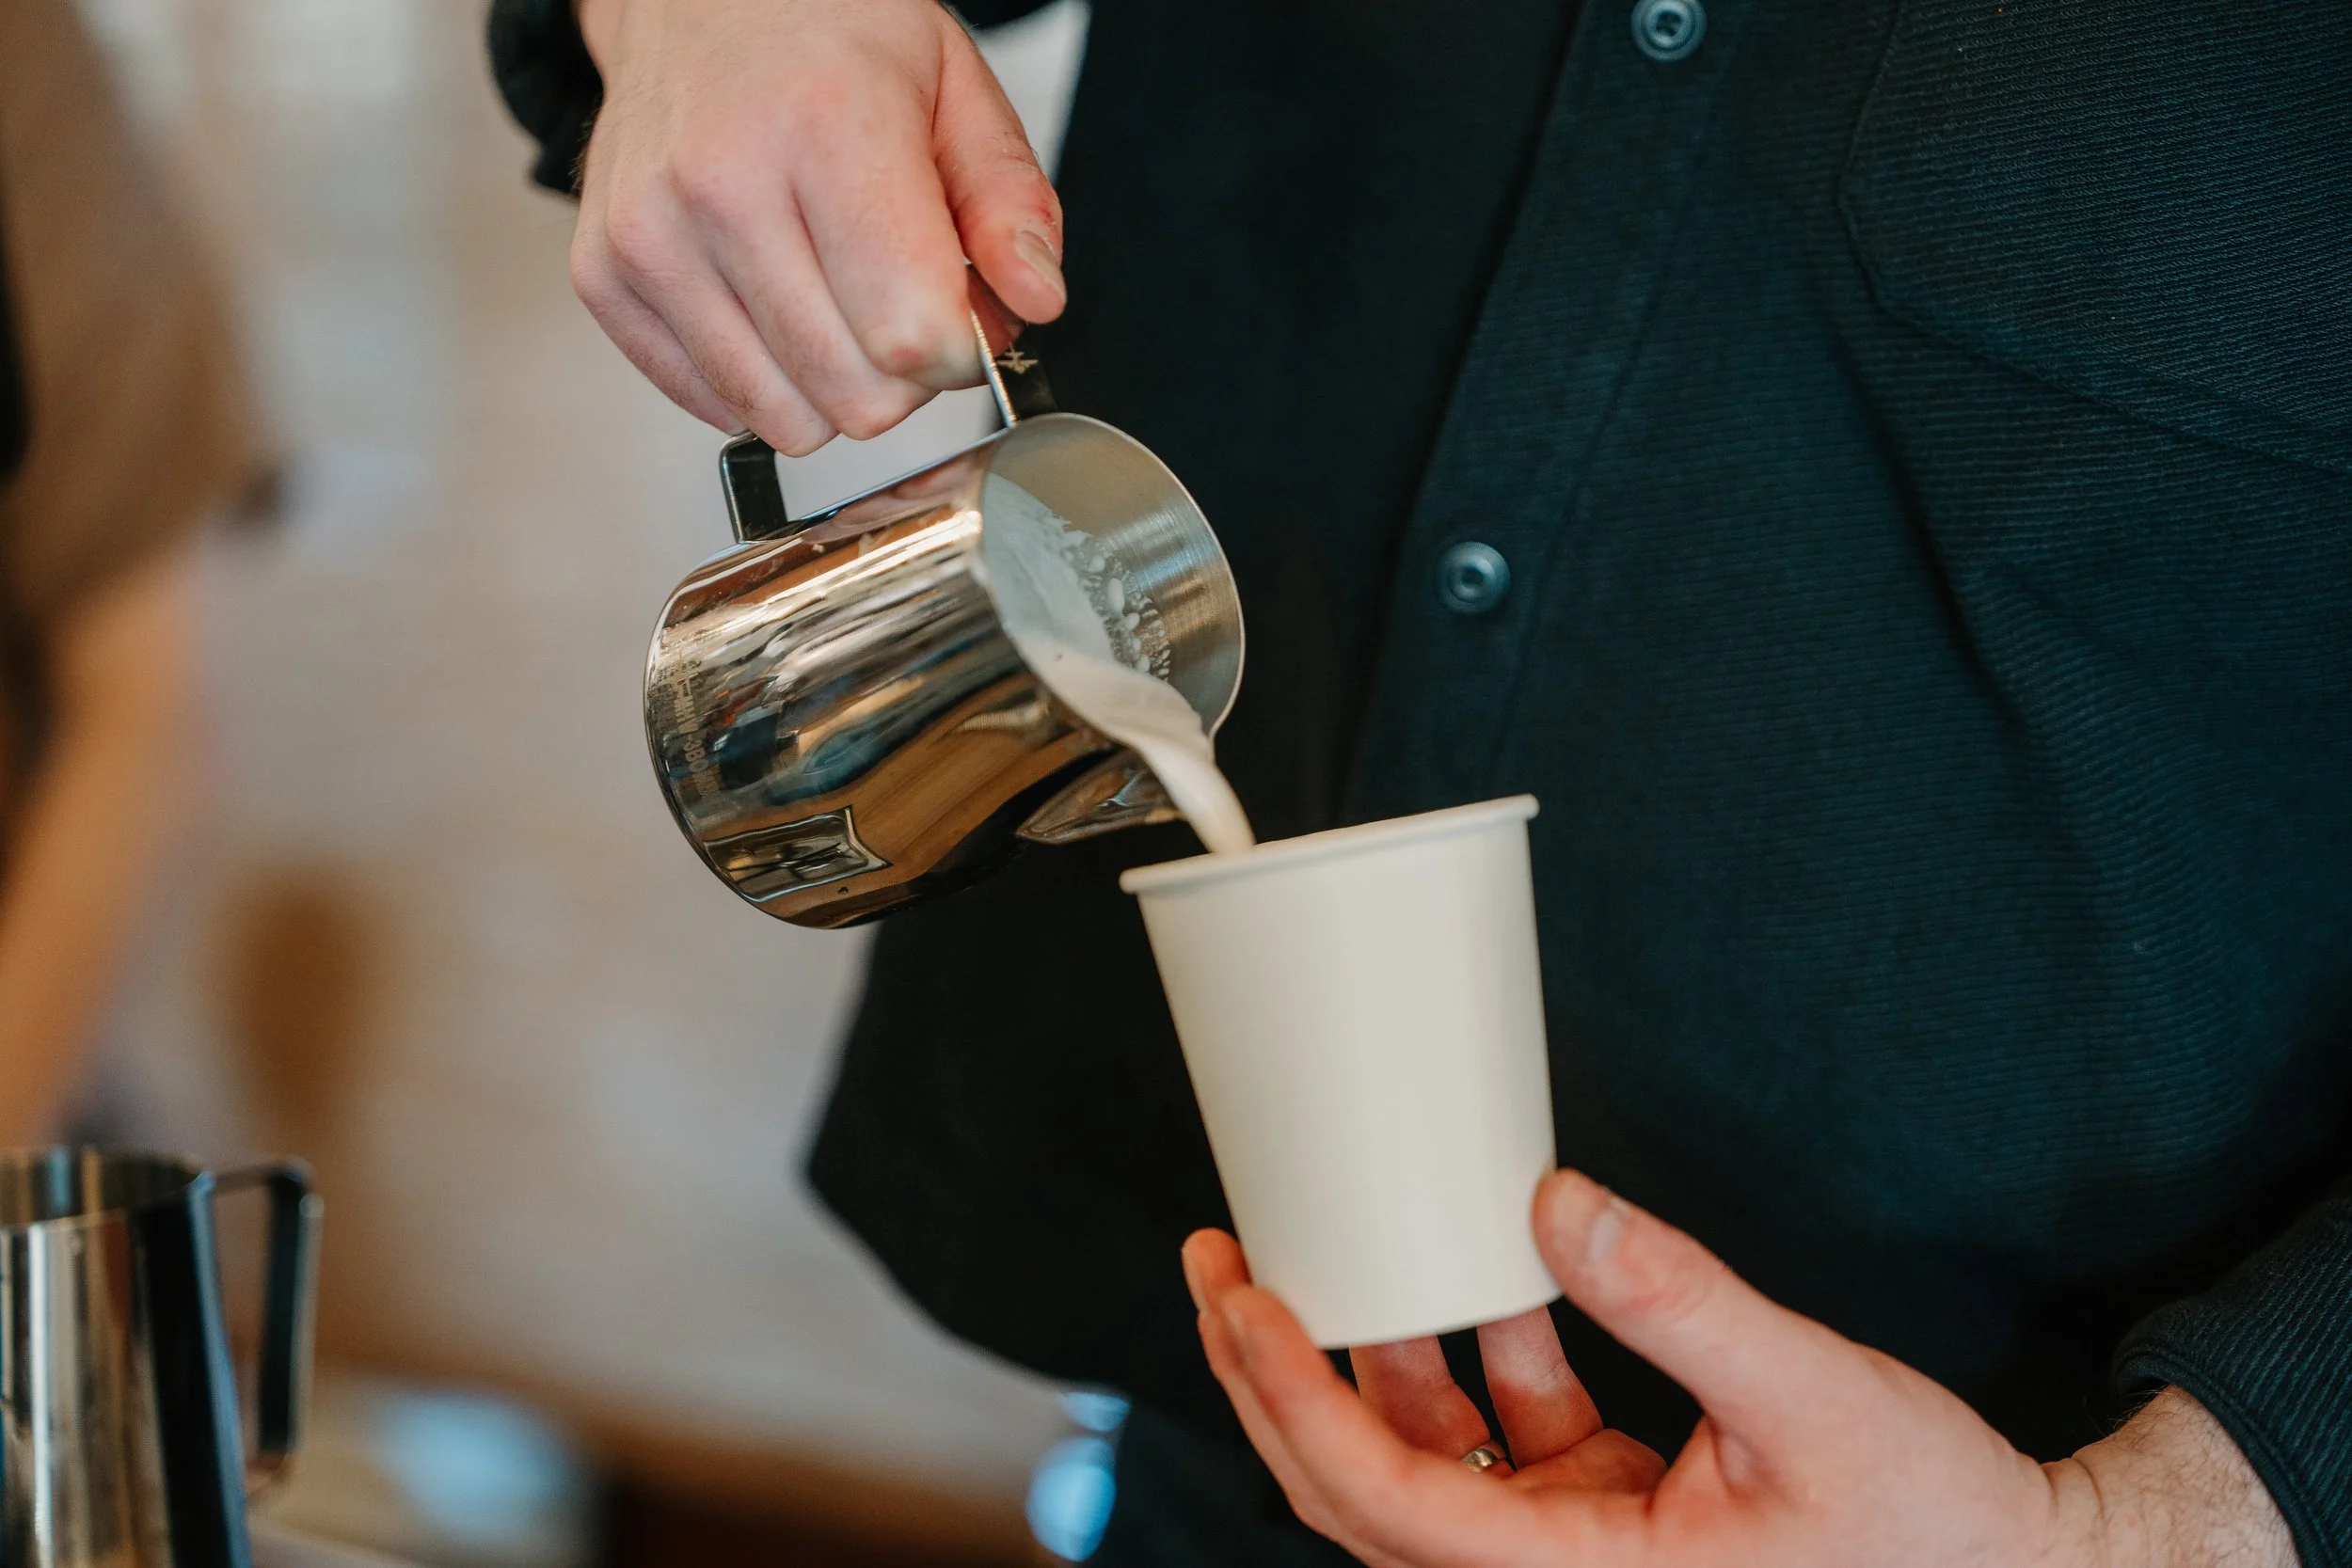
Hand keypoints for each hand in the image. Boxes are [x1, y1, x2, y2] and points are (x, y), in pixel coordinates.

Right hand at [570, 0, 1065, 453]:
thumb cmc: (827, 34)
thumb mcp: (955, 87)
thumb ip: (1010, 202)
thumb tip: (1034, 303)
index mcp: (825, 126)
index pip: (909, 335)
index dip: (958, 350)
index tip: (956, 312)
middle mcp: (721, 183)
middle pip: (852, 395)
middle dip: (900, 376)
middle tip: (893, 299)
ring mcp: (649, 235)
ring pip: (784, 419)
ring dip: (829, 384)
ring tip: (829, 294)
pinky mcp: (604, 276)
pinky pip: (716, 406)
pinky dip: (759, 378)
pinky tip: (767, 298)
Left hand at [1182, 1171, 2294, 1567]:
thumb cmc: (1932, 1524)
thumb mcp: (1808, 1398)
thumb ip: (1679, 1300)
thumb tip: (1553, 1202)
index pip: (1390, 1505)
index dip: (1296, 1402)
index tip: (1242, 1301)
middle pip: (1364, 1494)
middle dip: (1278, 1381)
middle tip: (1222, 1269)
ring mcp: (1579, 1553)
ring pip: (1423, 1466)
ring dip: (1363, 1367)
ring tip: (1312, 1257)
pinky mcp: (1609, 1519)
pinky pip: (1504, 1444)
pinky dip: (1474, 1363)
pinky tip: (1472, 1281)